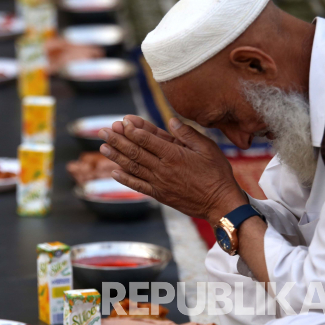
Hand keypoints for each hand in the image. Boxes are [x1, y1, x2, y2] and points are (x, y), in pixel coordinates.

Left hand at [99, 116, 246, 223]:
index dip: (133, 130)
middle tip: (104, 131)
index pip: (147, 140)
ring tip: (103, 147)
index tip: (121, 122)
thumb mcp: (208, 148)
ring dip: (116, 156)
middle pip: (135, 152)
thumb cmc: (217, 174)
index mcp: (174, 155)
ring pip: (133, 167)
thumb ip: (187, 134)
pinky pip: (138, 186)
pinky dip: (125, 179)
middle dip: (118, 140)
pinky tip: (114, 171)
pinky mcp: (159, 195)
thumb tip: (171, 121)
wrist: (220, 204)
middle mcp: (163, 169)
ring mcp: (159, 183)